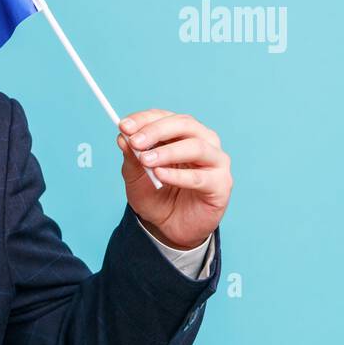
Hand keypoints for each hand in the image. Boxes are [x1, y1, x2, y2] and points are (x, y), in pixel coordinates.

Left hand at [117, 109, 231, 250]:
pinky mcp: (220, 184)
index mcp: (182, 134)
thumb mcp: (135, 176)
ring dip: (168, 151)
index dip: (144, 119)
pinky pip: (200, 177)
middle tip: (135, 141)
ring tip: (146, 160)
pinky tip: (160, 175)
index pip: (165, 117)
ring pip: (197, 147)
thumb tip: (123, 137)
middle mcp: (203, 142)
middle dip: (157, 131)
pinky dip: (178, 175)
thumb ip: (131, 157)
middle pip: (185, 125)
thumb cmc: (156, 196)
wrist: (170, 227)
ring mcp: (215, 162)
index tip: (123, 126)